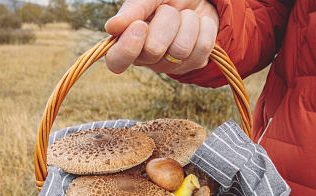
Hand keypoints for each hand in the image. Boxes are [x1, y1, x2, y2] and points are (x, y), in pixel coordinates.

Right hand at [104, 0, 218, 73]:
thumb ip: (132, 10)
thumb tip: (111, 27)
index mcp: (127, 42)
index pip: (116, 62)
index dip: (128, 48)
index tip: (141, 25)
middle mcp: (145, 59)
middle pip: (154, 50)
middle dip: (167, 21)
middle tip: (168, 11)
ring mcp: (169, 65)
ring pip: (181, 49)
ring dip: (187, 23)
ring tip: (184, 17)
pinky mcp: (193, 64)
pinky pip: (202, 47)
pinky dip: (204, 27)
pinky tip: (198, 25)